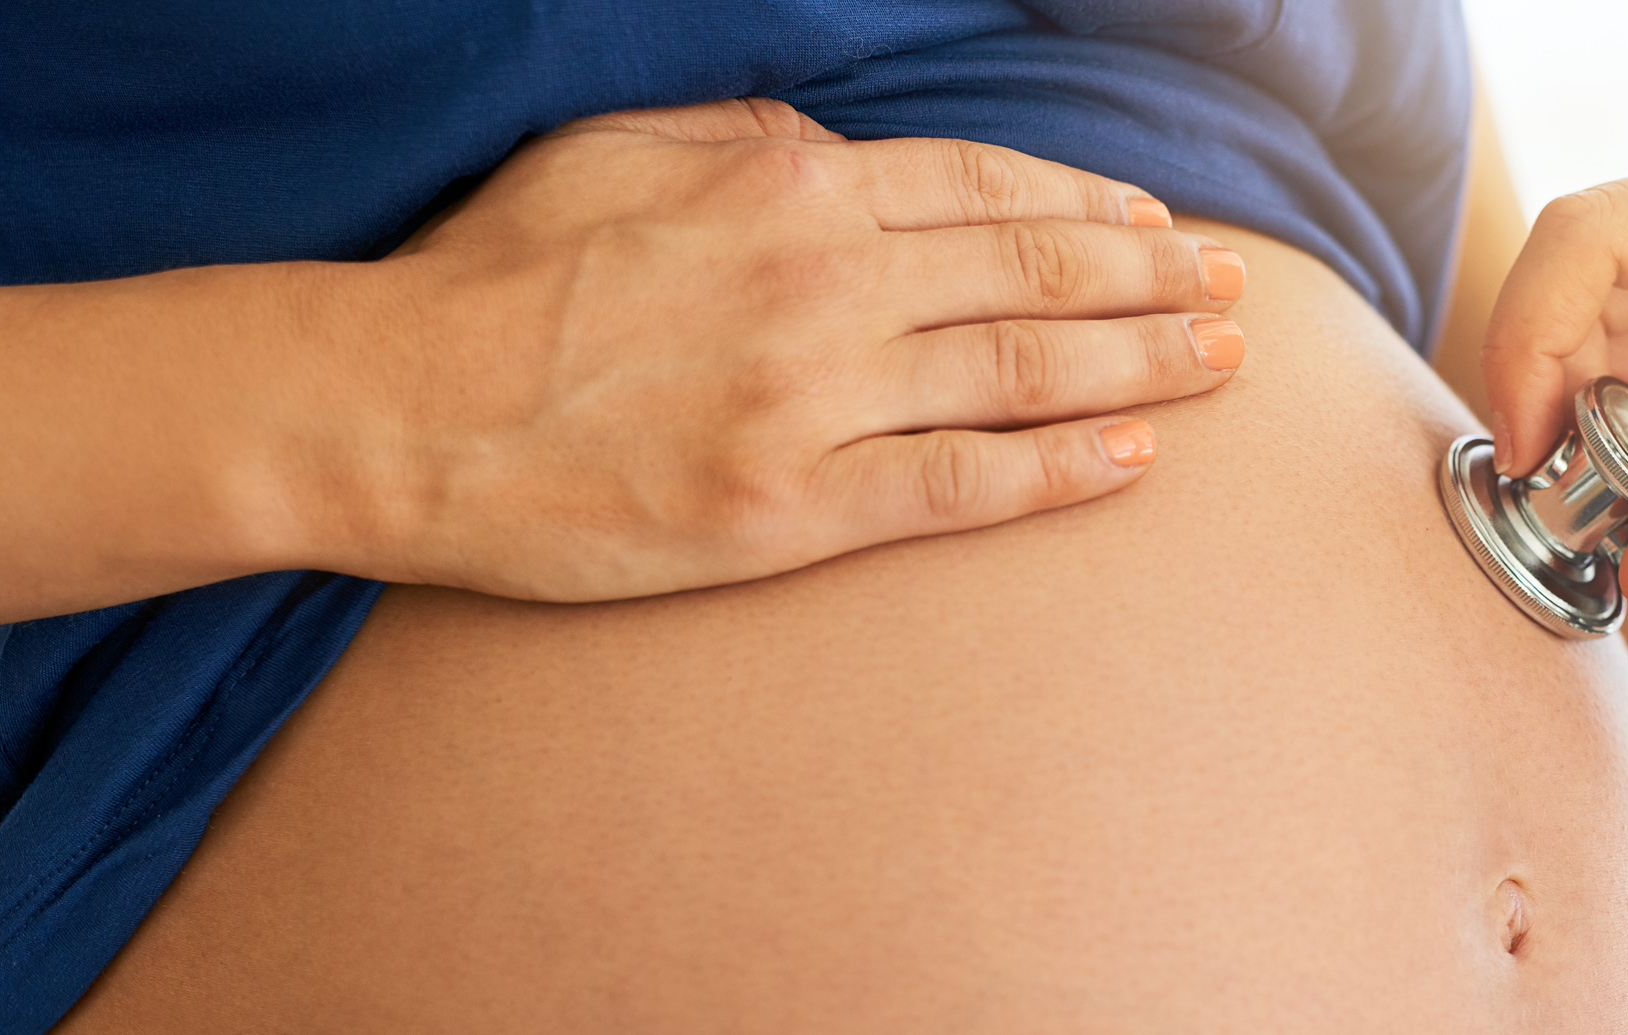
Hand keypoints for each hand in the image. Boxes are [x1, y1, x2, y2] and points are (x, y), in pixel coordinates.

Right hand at [327, 99, 1246, 599]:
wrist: (395, 408)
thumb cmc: (495, 273)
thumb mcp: (619, 149)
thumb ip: (750, 142)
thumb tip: (844, 149)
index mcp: (790, 189)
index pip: (983, 188)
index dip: (1086, 208)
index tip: (1152, 225)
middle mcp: (826, 286)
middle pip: (1033, 276)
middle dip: (1150, 280)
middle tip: (1232, 289)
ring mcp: (816, 403)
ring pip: (1023, 376)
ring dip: (1141, 366)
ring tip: (1219, 364)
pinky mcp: (792, 511)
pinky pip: (960, 487)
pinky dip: (1059, 471)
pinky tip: (1132, 461)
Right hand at [1482, 137, 1627, 603]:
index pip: (1594, 236)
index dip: (1532, 337)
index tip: (1530, 452)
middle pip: (1574, 281)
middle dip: (1550, 397)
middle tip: (1568, 513)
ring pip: (1584, 327)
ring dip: (1580, 424)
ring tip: (1621, 516)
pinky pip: (1620, 359)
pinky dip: (1613, 433)